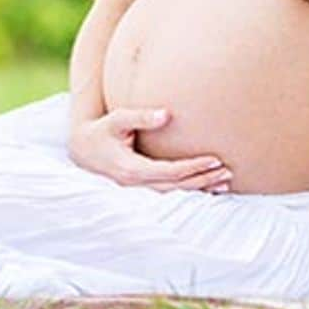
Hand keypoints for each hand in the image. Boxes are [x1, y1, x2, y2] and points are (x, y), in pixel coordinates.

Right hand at [67, 107, 232, 192]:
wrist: (81, 150)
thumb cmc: (101, 131)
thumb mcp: (117, 119)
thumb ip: (141, 116)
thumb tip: (167, 114)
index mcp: (132, 169)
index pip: (170, 172)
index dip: (193, 167)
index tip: (214, 159)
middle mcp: (136, 184)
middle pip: (176, 187)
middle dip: (202, 180)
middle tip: (227, 172)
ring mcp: (138, 190)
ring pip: (174, 194)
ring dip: (199, 189)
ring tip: (224, 183)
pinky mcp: (141, 188)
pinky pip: (169, 193)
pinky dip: (188, 191)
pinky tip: (205, 188)